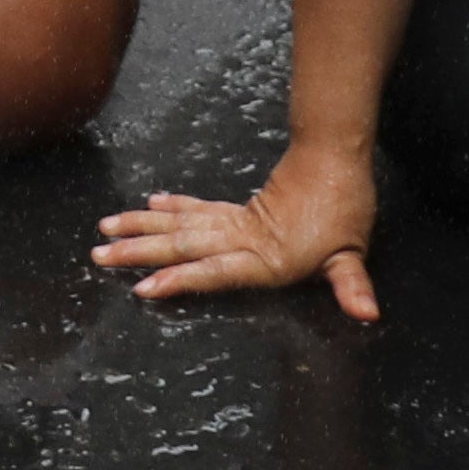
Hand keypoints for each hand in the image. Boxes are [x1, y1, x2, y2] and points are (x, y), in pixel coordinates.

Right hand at [92, 135, 384, 319]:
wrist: (335, 156)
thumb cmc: (345, 206)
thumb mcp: (351, 252)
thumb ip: (352, 286)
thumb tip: (368, 313)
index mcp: (265, 256)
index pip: (215, 271)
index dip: (181, 279)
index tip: (145, 286)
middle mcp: (241, 238)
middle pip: (183, 245)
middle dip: (140, 253)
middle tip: (100, 256)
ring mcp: (236, 220)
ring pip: (180, 223)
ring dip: (143, 226)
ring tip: (106, 229)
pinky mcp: (238, 207)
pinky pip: (196, 206)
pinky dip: (172, 205)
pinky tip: (150, 202)